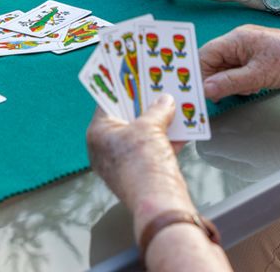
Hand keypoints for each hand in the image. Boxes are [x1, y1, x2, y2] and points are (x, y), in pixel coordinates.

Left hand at [87, 95, 188, 209]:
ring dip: (157, 121)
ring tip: (172, 104)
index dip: (122, 87)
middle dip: (143, 104)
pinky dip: (165, 140)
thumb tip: (164, 101)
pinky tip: (182, 128)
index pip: (107, 102)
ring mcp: (121, 163)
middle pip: (125, 118)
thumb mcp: (151, 127)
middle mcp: (104, 148)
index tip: (133, 76)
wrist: (158, 202)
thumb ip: (157, 109)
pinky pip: (151, 150)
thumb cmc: (143, 165)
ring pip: (140, 134)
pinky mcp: (138, 174)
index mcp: (98, 133)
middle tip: (156, 88)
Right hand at [200, 25, 279, 100]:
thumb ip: (229, 82)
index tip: (199, 92)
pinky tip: (253, 87)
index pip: (206, 54)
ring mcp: (250, 48)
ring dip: (230, 82)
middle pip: (214, 61)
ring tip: (245, 90)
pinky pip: (239, 69)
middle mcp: (240, 40)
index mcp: (237, 38)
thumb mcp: (258, 76)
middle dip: (216, 79)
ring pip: (227, 67)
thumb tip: (206, 89)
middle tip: (218, 97)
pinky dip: (241, 81)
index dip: (200, 73)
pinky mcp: (258, 56)